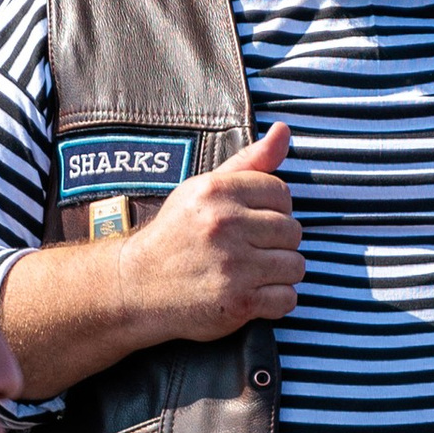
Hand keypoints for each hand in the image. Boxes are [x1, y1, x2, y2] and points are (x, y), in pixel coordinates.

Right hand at [123, 123, 304, 343]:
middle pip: (292, 230)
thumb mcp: (203, 190)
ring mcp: (233, 266)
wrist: (138, 285)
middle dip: (277, 243)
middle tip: (250, 250)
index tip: (253, 223)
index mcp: (217, 191)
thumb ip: (248, 162)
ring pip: (295, 265)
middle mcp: (225, 225)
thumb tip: (283, 130)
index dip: (274, 210)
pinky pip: (287, 298)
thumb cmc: (176, 235)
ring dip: (280, 273)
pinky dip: (275, 301)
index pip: (281, 192)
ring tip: (253, 272)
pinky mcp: (238, 302)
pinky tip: (253, 294)